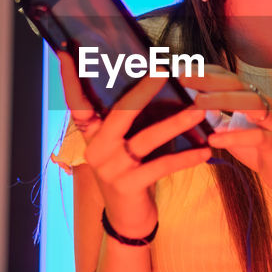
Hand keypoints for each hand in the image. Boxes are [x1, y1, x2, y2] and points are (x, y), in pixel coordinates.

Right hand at [58, 52, 210, 234]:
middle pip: (120, 113)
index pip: (77, 102)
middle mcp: (97, 149)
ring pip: (147, 138)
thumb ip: (127, 121)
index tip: (66, 52)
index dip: (70, 78)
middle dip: (143, 90)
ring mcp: (111, 168)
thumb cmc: (129, 171)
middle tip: (164, 69)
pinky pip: (162, 166)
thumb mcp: (121, 146)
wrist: (128, 219)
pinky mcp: (129, 185)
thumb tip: (153, 83)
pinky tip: (205, 151)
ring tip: (199, 110)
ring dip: (177, 122)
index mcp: (92, 135)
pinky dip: (186, 158)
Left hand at [179, 65, 271, 199]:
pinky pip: (255, 136)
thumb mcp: (230, 130)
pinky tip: (213, 139)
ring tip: (197, 103)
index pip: (227, 76)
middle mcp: (262, 103)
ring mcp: (271, 121)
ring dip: (222, 100)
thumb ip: (214, 117)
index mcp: (250, 97)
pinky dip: (234, 137)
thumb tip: (189, 105)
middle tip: (183, 79)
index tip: (180, 68)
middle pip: (236, 83)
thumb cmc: (255, 148)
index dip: (204, 71)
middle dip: (208, 79)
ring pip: (249, 103)